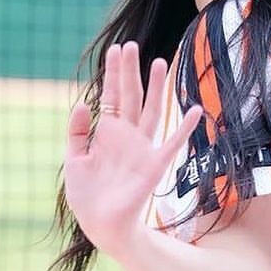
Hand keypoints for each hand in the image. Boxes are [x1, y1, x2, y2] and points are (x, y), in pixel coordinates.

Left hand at [63, 41, 203, 260]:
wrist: (102, 225)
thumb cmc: (88, 197)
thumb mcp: (74, 161)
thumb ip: (77, 133)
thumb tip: (82, 103)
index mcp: (107, 133)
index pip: (111, 96)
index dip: (112, 73)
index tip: (115, 50)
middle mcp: (127, 136)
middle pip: (130, 96)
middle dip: (130, 71)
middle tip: (131, 45)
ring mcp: (142, 148)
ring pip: (151, 111)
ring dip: (155, 88)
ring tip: (158, 62)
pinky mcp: (154, 165)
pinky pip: (172, 143)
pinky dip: (185, 128)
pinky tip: (196, 110)